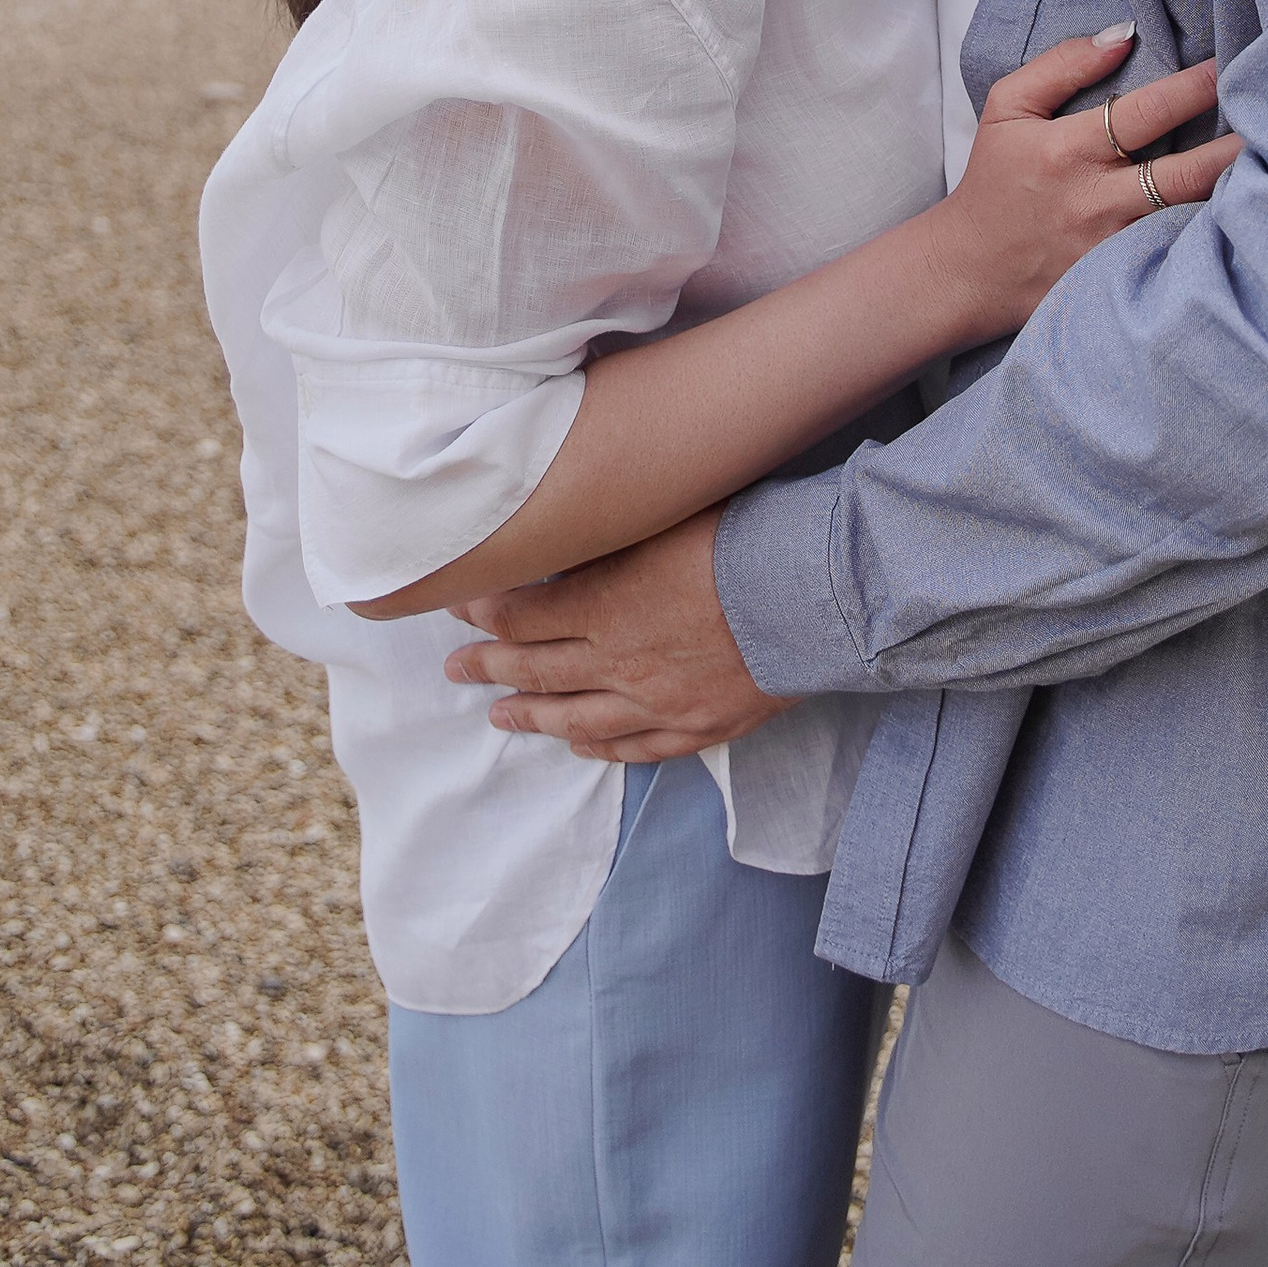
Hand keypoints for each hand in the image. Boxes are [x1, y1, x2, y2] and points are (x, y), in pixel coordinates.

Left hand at [443, 511, 789, 760]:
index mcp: (605, 605)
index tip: (458, 606)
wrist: (811, 596)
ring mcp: (657, 701)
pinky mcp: (697, 726)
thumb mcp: (664, 517)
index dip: (486, 612)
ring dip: (532, 717)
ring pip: (577, 718)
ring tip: (500, 717)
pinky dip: (602, 749)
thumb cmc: (743, 539)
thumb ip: (613, 533)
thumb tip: (571, 525)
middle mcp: (620, 661)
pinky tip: (581, 747)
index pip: (524, 615)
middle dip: (489, 667)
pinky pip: (636, 747)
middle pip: (537, 669)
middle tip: (456, 670)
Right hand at [939, 25, 1239, 334]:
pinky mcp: (1119, 284)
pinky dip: (1212, 240)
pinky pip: (1178, 260)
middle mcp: (1096, 201)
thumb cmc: (994, 183)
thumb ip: (1062, 65)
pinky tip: (1250, 225)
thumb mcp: (1007, 108)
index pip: (1144, 111)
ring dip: (1236, 198)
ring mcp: (1112, 249)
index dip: (1194, 87)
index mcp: (1069, 150)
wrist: (968, 272)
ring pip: (1190, 221)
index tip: (1231, 66)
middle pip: (1184, 174)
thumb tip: (1123, 36)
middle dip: (1236, 150)